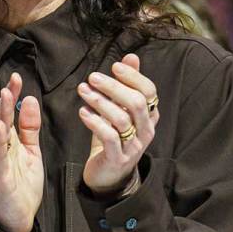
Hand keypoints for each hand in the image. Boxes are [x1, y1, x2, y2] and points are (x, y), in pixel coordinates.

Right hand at [0, 72, 43, 231]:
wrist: (17, 217)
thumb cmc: (21, 185)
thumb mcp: (31, 152)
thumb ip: (30, 128)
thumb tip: (30, 101)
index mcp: (7, 141)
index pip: (8, 112)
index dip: (12, 95)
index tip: (17, 79)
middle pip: (0, 118)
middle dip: (6, 99)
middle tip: (11, 82)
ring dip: (1, 113)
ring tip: (6, 96)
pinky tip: (1, 126)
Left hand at [77, 53, 157, 197]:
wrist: (108, 174)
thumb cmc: (114, 137)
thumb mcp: (121, 110)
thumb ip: (128, 84)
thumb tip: (131, 56)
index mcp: (150, 117)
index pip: (149, 92)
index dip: (133, 77)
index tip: (114, 66)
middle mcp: (146, 131)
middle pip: (136, 103)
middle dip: (113, 87)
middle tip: (92, 77)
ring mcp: (133, 146)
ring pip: (121, 119)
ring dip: (99, 102)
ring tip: (83, 91)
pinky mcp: (117, 158)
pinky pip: (109, 137)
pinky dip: (95, 122)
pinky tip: (82, 112)